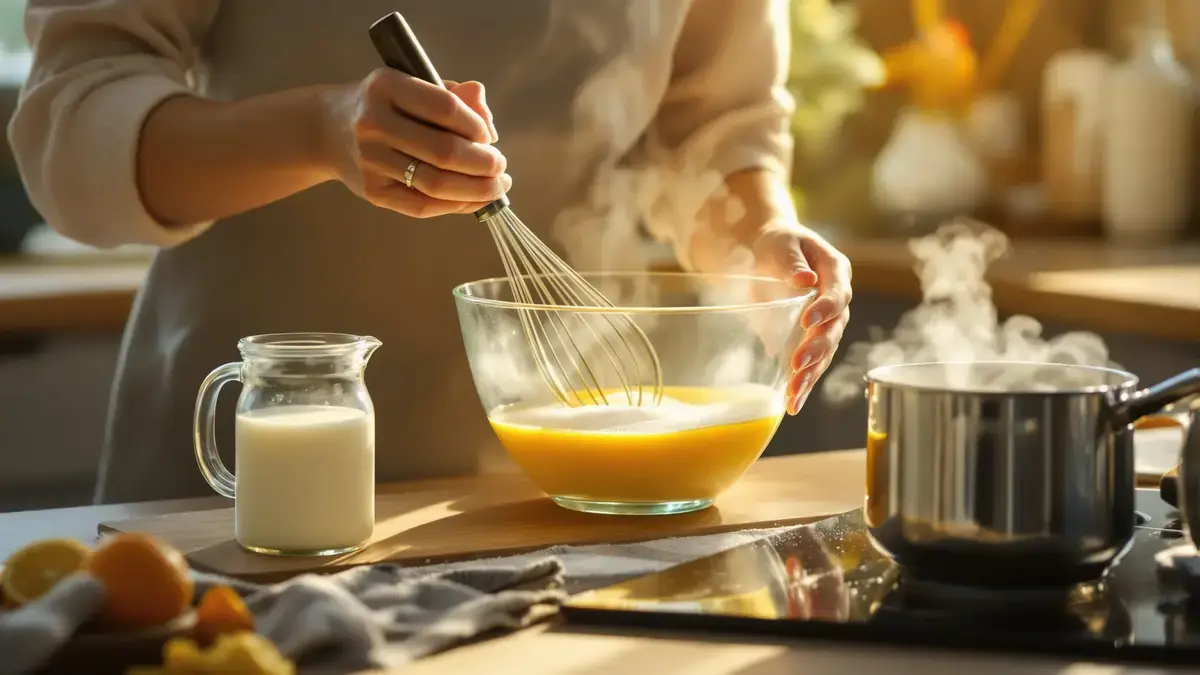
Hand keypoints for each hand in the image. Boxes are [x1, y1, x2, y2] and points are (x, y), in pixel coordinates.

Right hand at [319, 68, 510, 216]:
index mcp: (386, 86)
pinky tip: (474, 200)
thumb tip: (486, 119)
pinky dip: (455, 205)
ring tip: (497, 187)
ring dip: (476, 190)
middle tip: (501, 167)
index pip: (444, 108)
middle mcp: (374, 123)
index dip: (476, 126)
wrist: (327, 129)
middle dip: (484, 164)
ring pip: (436, 184)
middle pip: (444, 152)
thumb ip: (455, 97)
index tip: (490, 137)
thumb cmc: (385, 106)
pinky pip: (422, 205)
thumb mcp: (413, 86)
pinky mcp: (371, 191)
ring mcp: (370, 160)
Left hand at [751, 224, 852, 415]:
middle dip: (817, 349)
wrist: (769, 251)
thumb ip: (792, 262)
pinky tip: (793, 402)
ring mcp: (827, 322)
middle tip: (798, 364)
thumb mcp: (781, 243)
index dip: (826, 309)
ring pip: (825, 353)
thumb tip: (805, 281)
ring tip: (794, 394)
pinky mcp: (812, 339)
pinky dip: (803, 383)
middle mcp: (837, 300)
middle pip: (834, 329)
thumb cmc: (777, 242)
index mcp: (836, 271)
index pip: (838, 294)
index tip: (807, 320)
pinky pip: (812, 364)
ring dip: (810, 375)